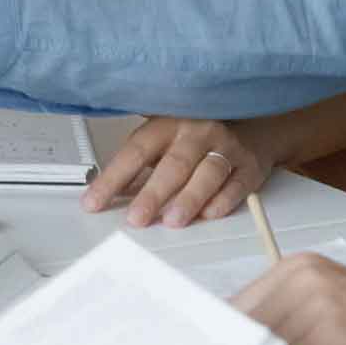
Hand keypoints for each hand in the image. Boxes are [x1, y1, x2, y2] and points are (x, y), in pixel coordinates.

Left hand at [81, 116, 276, 228]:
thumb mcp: (164, 139)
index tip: (94, 202)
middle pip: (173, 165)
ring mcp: (225, 147)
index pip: (135, 152)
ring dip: (190, 198)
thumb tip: (107, 193)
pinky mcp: (250, 165)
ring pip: (208, 173)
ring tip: (173, 220)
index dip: (113, 178)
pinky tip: (210, 214)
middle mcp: (196, 133)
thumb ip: (139, 165)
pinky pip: (238, 183)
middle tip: (137, 218)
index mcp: (166, 125)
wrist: (251, 124)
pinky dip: (224, 200)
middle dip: (153, 193)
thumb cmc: (197, 135)